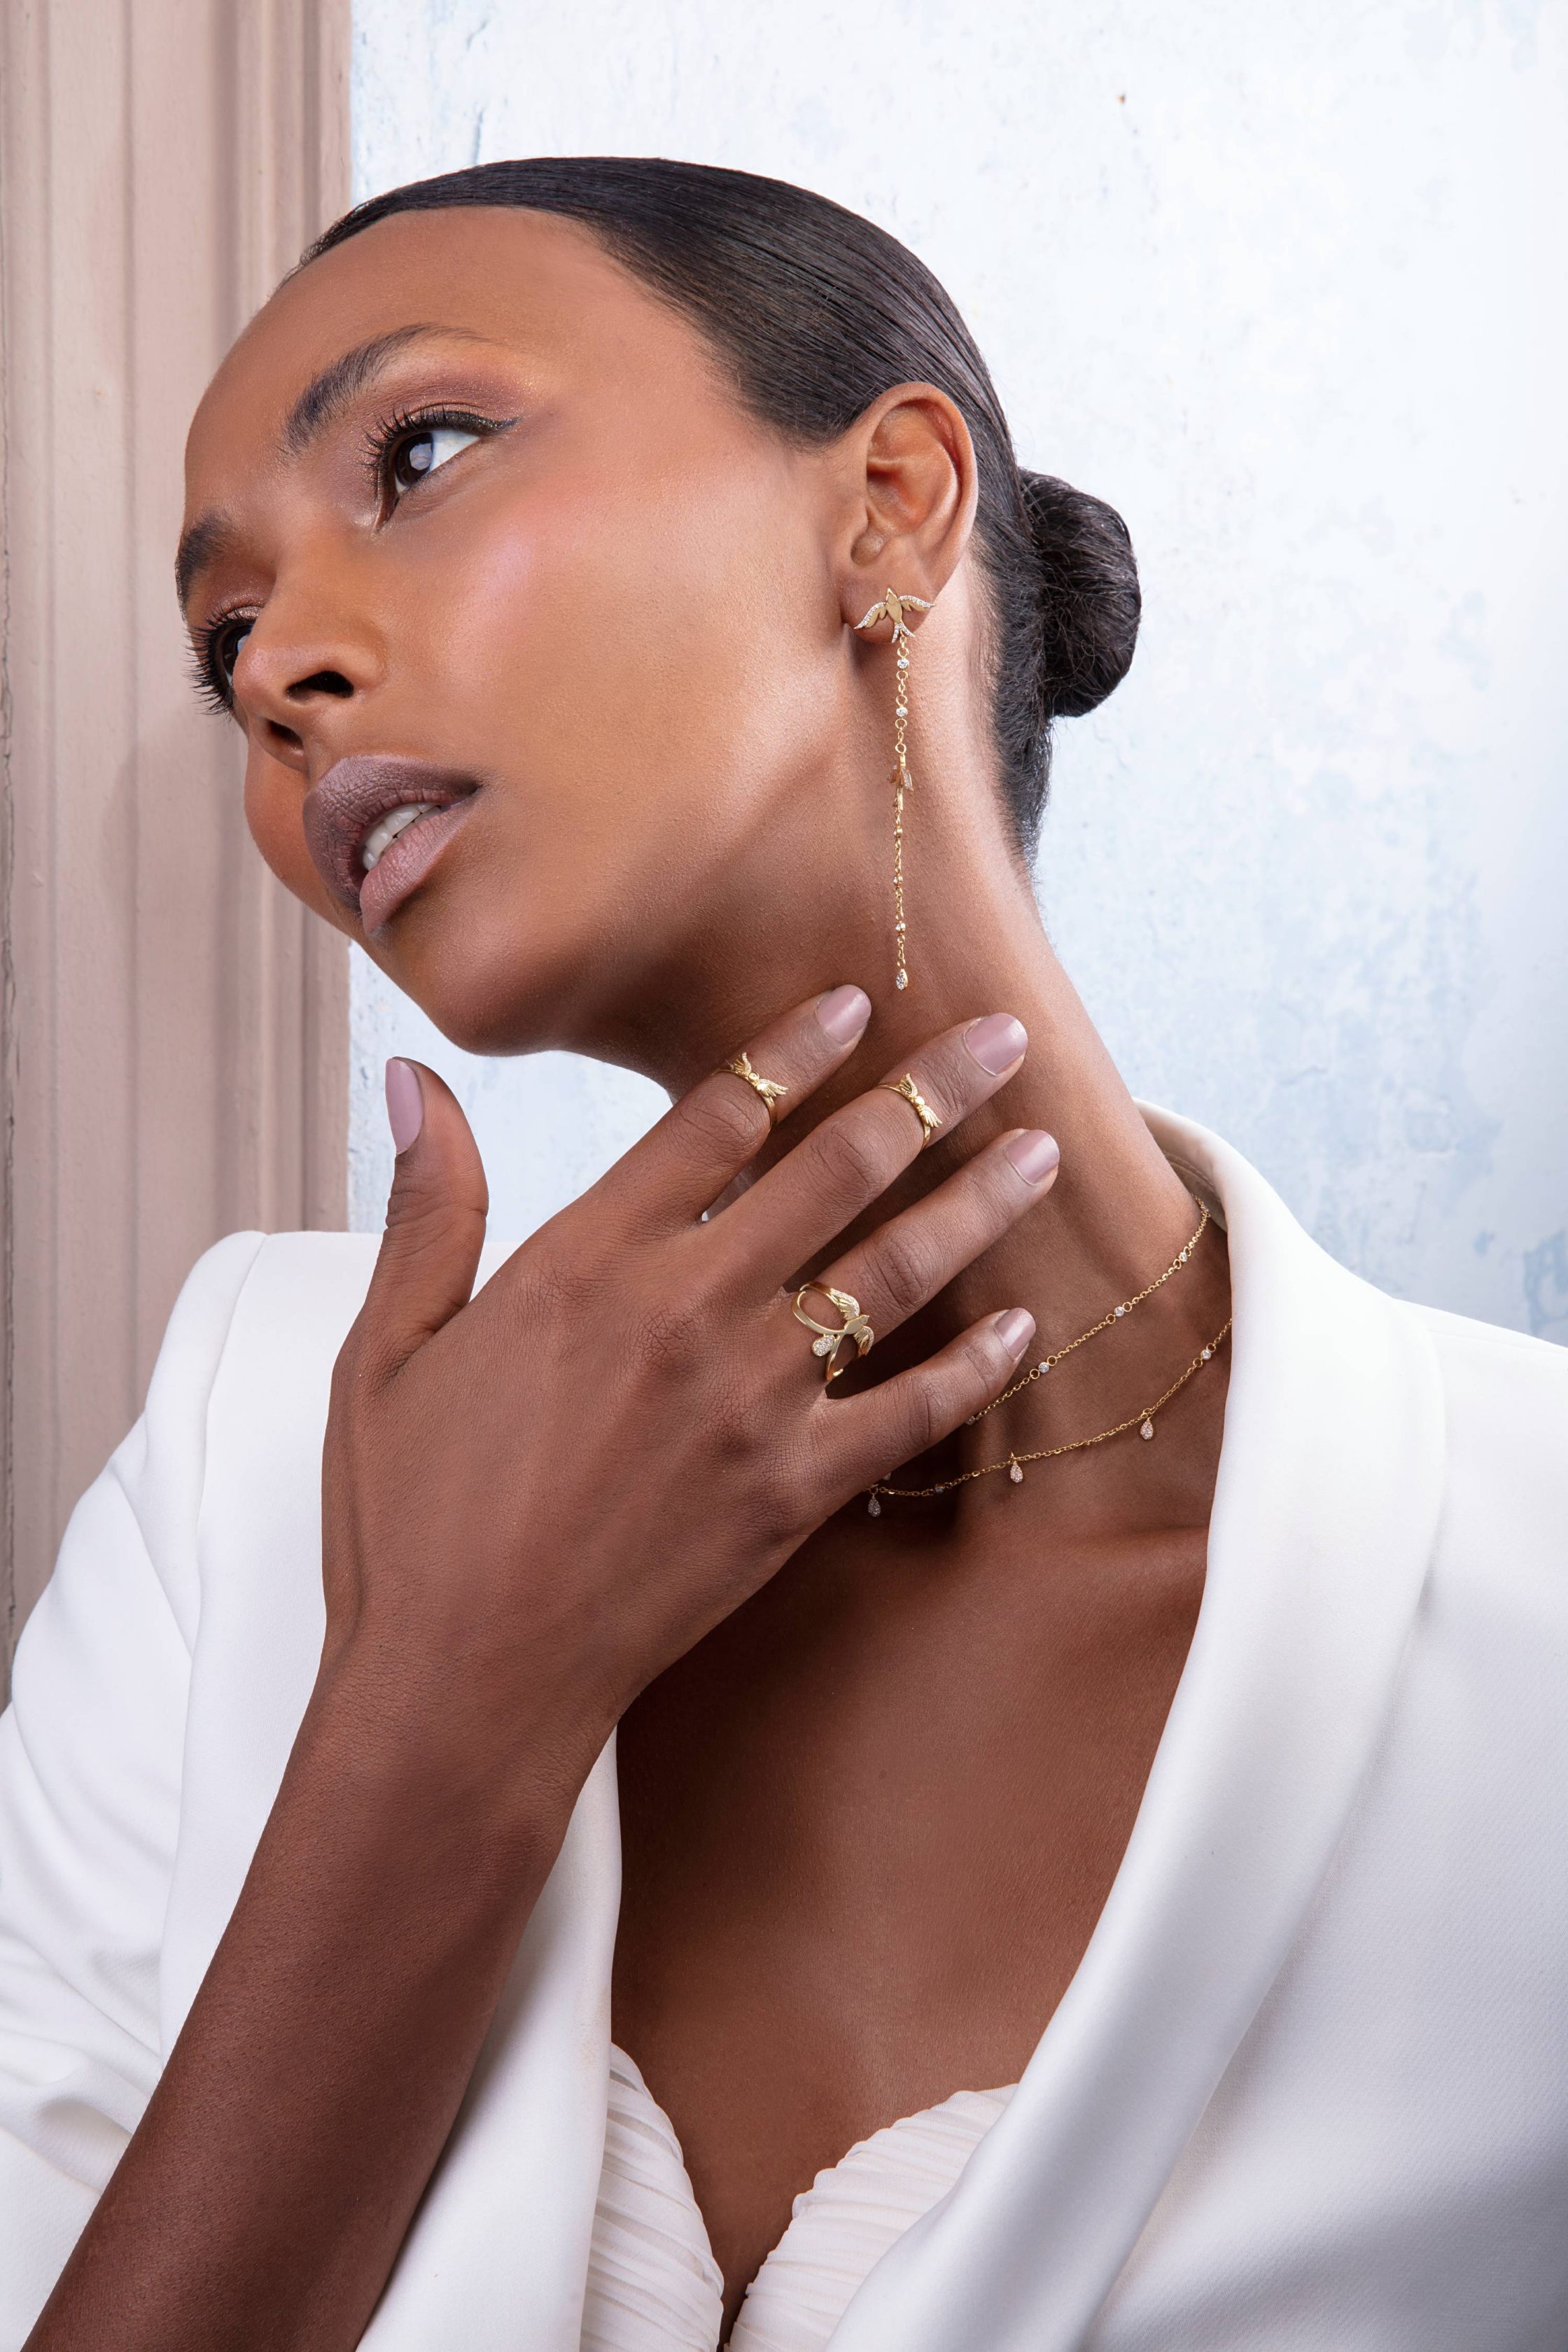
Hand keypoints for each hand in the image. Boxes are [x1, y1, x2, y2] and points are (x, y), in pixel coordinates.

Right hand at [319, 988, 1056, 1808]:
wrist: (465, 1684)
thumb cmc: (411, 1525)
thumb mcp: (387, 1352)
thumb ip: (427, 1208)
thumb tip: (412, 1081)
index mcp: (581, 1263)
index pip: (714, 1116)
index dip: (793, 1048)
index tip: (854, 1003)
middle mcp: (683, 1312)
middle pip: (834, 1169)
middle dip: (929, 1090)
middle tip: (1001, 1038)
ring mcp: (749, 1404)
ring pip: (891, 1272)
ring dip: (975, 1203)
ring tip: (1040, 1154)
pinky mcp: (791, 1493)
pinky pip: (910, 1413)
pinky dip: (973, 1367)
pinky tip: (1020, 1326)